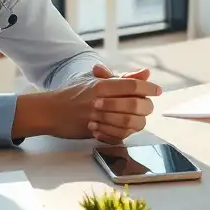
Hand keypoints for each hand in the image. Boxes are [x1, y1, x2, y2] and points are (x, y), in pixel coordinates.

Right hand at [13, 65, 160, 143]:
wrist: (52, 110)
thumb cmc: (76, 94)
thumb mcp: (98, 81)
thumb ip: (123, 79)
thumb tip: (146, 73)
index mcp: (102, 86)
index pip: (133, 86)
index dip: (149, 88)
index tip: (157, 91)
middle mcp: (100, 101)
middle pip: (136, 105)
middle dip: (146, 106)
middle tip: (147, 105)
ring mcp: (97, 118)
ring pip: (131, 122)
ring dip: (137, 121)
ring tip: (137, 118)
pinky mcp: (94, 132)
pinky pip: (119, 136)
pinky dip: (125, 133)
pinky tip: (123, 128)